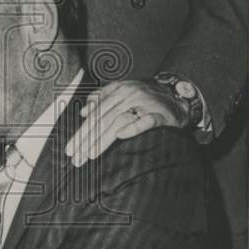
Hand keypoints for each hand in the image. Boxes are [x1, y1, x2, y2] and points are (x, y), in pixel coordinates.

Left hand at [65, 79, 187, 165]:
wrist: (178, 96)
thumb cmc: (147, 98)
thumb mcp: (123, 93)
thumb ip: (102, 99)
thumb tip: (83, 111)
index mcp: (118, 90)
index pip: (95, 114)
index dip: (81, 132)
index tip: (70, 149)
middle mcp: (129, 95)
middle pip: (103, 119)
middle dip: (86, 140)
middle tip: (76, 158)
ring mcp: (145, 103)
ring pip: (119, 122)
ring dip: (103, 139)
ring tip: (90, 155)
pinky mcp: (161, 114)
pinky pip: (145, 121)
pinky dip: (133, 128)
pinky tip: (120, 136)